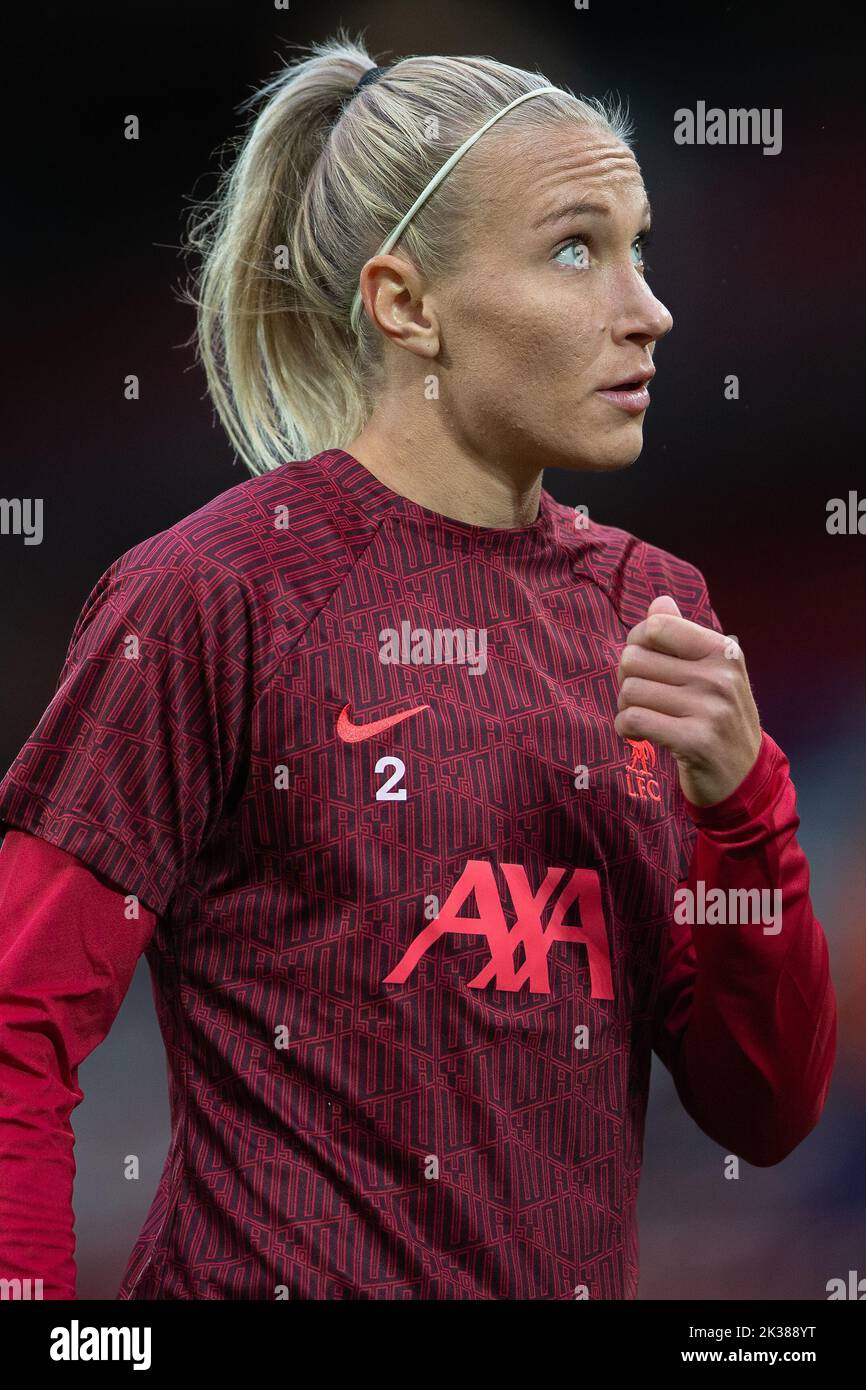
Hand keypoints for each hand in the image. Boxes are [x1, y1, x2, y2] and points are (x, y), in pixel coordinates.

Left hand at [614, 594, 762, 807]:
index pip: (657, 626)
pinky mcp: (695, 741)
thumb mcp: (710, 673)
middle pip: (634, 659)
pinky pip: (633, 719)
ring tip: (646, 718)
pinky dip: (625, 728)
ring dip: (626, 707)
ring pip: (630, 690)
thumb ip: (682, 636)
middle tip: (644, 698)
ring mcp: (711, 709)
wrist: (743, 777)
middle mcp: (720, 676)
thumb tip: (660, 602)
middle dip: (628, 679)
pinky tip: (638, 736)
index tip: (645, 667)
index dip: (637, 644)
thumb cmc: (717, 718)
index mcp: (723, 651)